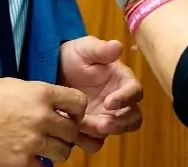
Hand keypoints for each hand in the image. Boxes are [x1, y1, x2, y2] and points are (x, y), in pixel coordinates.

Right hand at [0, 78, 87, 166]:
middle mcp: (41, 117)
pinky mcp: (21, 162)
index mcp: (41, 94)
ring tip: (43, 146)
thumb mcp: (16, 85)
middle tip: (56, 133)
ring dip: (56, 150)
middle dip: (66, 132)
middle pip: (72, 130)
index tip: (70, 114)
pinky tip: (29, 156)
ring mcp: (32, 142)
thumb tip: (57, 107)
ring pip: (63, 152)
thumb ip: (40, 96)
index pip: (78, 102)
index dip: (77, 110)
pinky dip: (39, 163)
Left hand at [58, 37, 144, 152]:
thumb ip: (100, 50)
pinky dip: (86, 140)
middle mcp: (119, 102)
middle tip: (101, 124)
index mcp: (122, 81)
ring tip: (82, 126)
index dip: (126, 99)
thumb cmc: (73, 56)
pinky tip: (72, 132)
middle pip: (133, 119)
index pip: (135, 92)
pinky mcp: (90, 129)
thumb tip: (118, 46)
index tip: (110, 102)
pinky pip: (95, 141)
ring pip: (115, 132)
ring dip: (102, 133)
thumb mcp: (85, 49)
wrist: (51, 70)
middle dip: (119, 124)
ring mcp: (105, 117)